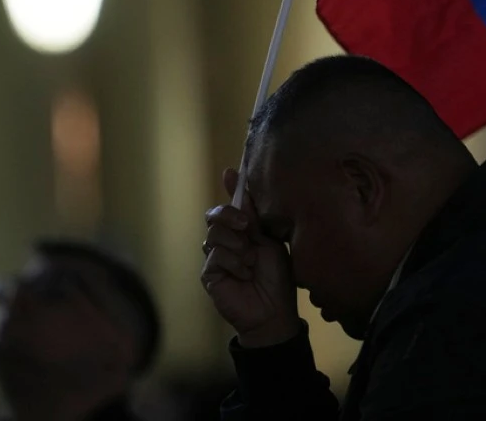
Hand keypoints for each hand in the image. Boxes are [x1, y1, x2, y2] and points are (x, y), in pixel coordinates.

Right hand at [201, 168, 300, 346]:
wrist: (274, 311)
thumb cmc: (277, 277)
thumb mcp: (269, 241)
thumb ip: (253, 216)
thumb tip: (242, 184)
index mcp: (242, 231)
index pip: (231, 205)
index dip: (230, 188)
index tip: (231, 173)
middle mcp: (225, 242)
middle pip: (214, 215)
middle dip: (231, 216)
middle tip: (246, 228)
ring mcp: (215, 258)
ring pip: (213, 234)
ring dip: (237, 245)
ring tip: (251, 262)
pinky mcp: (209, 274)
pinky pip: (215, 256)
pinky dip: (234, 263)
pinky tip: (244, 274)